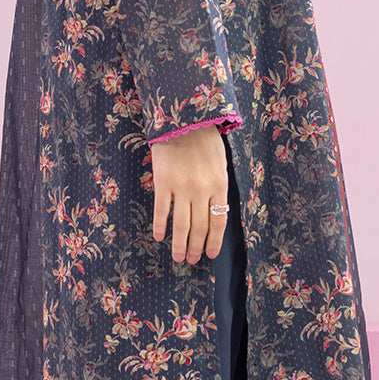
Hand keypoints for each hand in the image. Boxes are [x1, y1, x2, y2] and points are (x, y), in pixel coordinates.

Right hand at [150, 125, 229, 263]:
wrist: (183, 119)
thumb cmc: (204, 141)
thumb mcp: (220, 164)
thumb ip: (217, 188)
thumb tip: (214, 213)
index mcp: (219, 185)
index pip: (218, 221)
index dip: (214, 240)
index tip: (210, 254)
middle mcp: (201, 189)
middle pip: (200, 227)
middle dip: (196, 247)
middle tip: (192, 260)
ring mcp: (181, 187)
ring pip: (181, 224)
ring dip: (180, 244)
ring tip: (178, 256)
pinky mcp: (163, 182)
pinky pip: (161, 210)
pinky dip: (160, 225)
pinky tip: (158, 236)